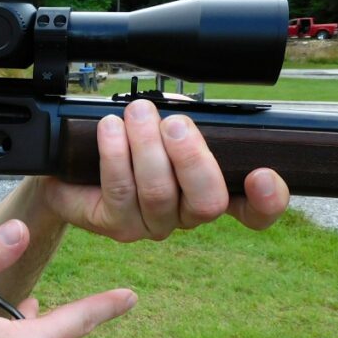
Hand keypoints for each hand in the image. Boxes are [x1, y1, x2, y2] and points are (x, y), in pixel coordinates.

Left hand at [42, 99, 289, 240]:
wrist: (71, 170)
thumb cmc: (126, 146)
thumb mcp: (162, 131)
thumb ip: (184, 127)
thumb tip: (183, 112)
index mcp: (208, 193)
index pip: (253, 211)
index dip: (267, 201)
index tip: (261, 174)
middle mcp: (185, 216)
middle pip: (206, 202)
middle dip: (192, 158)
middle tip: (175, 124)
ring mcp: (151, 225)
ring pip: (158, 193)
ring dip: (146, 146)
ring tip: (137, 113)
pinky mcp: (115, 225)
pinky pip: (119, 191)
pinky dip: (115, 154)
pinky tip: (110, 129)